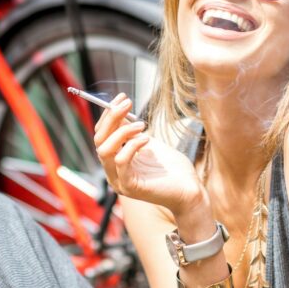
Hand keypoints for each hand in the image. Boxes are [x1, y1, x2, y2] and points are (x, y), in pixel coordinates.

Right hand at [93, 93, 203, 213]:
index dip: (109, 115)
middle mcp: (112, 172)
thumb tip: (120, 109)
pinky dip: (131, 145)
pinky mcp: (129, 186)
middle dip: (112, 118)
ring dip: (122, 132)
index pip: (101, 135)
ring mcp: (119, 181)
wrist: (189, 190)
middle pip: (99, 140)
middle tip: (127, 103)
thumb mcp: (148, 142)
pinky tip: (146, 138)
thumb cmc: (171, 168)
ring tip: (141, 124)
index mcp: (115, 161)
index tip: (121, 97)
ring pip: (105, 151)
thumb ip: (131, 131)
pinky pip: (120, 161)